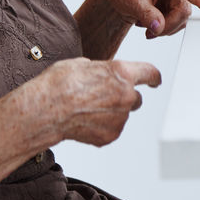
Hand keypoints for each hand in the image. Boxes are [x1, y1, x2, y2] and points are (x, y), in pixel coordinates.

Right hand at [34, 57, 161, 146]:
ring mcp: (120, 118)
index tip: (155, 81)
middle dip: (125, 97)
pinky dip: (101, 126)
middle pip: (136, 98)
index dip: (154, 77)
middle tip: (102, 98)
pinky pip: (111, 129)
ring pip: (122, 115)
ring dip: (111, 112)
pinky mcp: (110, 135)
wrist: (44, 111)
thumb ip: (100, 70)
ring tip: (85, 109)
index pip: (150, 73)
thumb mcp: (82, 64)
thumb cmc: (59, 84)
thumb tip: (101, 75)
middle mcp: (126, 96)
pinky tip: (83, 121)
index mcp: (122, 73)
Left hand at [101, 0, 199, 38]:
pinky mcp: (176, 4)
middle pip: (184, 8)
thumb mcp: (133, 2)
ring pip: (182, 17)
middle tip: (153, 31)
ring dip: (166, 26)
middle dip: (169, 23)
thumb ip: (148, 14)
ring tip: (148, 26)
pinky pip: (178, 20)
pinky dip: (165, 27)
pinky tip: (153, 24)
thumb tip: (159, 25)